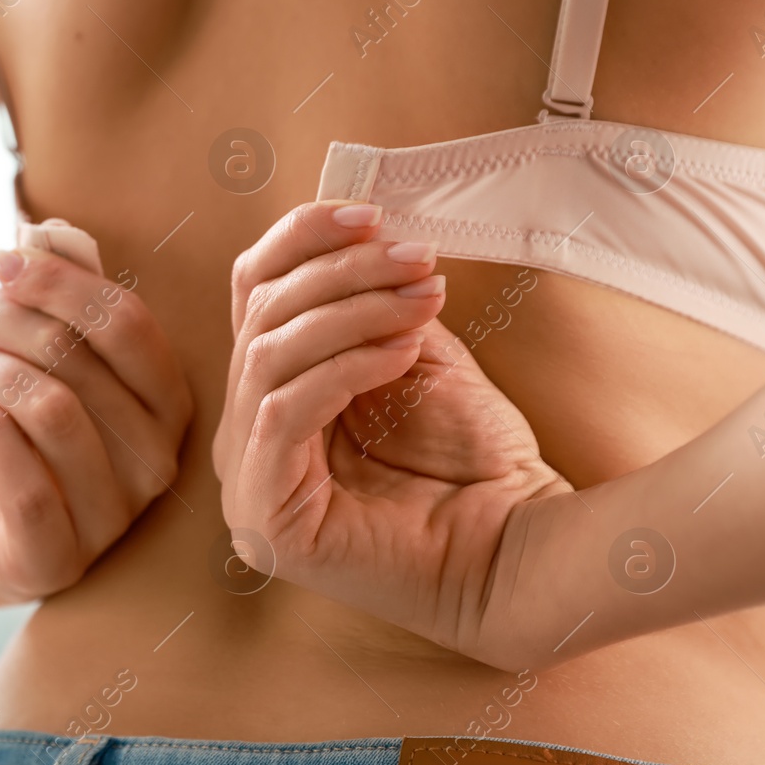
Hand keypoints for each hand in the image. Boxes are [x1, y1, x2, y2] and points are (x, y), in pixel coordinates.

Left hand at [0, 245, 192, 603]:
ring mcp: (115, 515)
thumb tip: (36, 238)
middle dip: (9, 319)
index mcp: (171, 402)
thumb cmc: (35, 428)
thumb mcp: (61, 362)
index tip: (2, 261)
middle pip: (77, 360)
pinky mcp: (61, 559)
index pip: (127, 323)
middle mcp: (156, 460)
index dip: (60, 282)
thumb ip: (64, 303)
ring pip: (51, 410)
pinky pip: (27, 487)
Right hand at [213, 201, 569, 667]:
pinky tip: (402, 352)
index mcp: (268, 398)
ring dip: (352, 311)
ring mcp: (248, 485)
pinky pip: (284, 413)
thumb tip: (355, 224)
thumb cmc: (474, 463)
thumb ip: (367, 302)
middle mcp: (245, 441)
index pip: (252, 298)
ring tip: (423, 297)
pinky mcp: (267, 521)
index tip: (369, 211)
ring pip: (268, 358)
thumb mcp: (410, 353)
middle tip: (417, 256)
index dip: (299, 242)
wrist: (519, 552)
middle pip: (259, 320)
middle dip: (341, 273)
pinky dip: (344, 368)